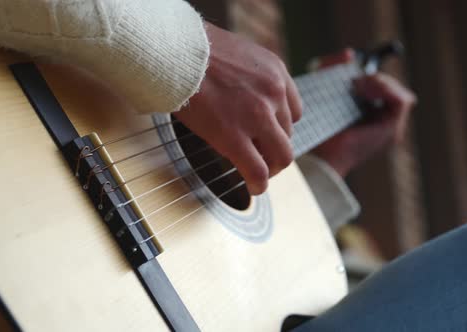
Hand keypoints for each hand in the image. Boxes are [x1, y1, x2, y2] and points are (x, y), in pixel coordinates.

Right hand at [174, 23, 301, 194]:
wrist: (173, 52)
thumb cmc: (193, 51)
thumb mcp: (237, 55)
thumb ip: (250, 77)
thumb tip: (242, 94)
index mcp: (275, 71)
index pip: (293, 110)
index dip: (280, 128)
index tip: (268, 136)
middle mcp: (273, 93)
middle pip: (288, 135)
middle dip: (275, 150)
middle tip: (262, 158)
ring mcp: (257, 116)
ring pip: (281, 156)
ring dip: (271, 168)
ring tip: (258, 174)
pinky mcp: (234, 137)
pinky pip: (258, 171)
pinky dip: (258, 184)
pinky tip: (253, 187)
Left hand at [312, 49, 416, 176]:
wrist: (319, 152)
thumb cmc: (317, 126)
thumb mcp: (322, 87)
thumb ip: (331, 67)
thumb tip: (350, 53)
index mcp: (368, 115)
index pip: (381, 86)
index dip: (370, 74)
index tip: (351, 68)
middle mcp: (383, 122)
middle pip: (390, 87)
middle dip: (372, 77)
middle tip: (353, 81)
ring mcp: (390, 126)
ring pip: (397, 91)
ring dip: (378, 82)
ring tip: (356, 86)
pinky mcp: (393, 128)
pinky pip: (401, 99)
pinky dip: (384, 89)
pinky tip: (364, 91)